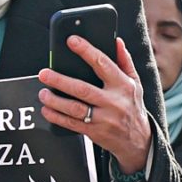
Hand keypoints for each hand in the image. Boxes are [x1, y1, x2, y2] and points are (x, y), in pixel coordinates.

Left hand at [38, 36, 151, 173]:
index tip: (72, 41)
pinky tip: (47, 110)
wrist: (138, 140)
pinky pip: (72, 124)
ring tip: (43, 93)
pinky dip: (56, 117)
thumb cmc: (132, 106)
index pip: (103, 64)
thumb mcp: (135, 83)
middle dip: (60, 81)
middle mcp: (113, 102)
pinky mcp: (94, 132)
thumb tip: (117, 41)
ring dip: (55, 101)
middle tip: (44, 73)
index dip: (86, 51)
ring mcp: (103, 119)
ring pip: (75, 109)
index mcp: (122, 85)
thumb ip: (125, 61)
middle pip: (82, 89)